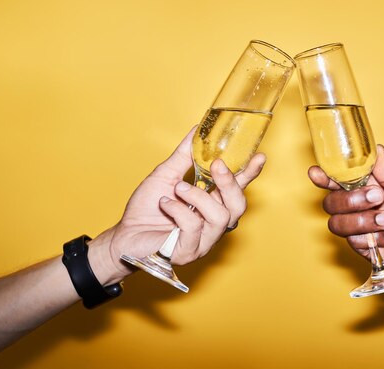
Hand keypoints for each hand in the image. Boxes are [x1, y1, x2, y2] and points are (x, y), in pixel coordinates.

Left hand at [89, 126, 265, 284]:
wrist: (124, 234)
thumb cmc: (146, 209)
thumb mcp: (166, 175)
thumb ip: (184, 156)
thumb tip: (196, 130)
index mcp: (212, 203)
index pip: (238, 189)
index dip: (250, 174)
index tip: (259, 157)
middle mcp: (213, 223)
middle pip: (238, 205)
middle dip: (230, 183)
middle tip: (216, 165)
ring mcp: (204, 240)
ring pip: (220, 217)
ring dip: (198, 197)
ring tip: (178, 189)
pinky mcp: (189, 252)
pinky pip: (194, 228)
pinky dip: (178, 211)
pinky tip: (165, 204)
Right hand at [308, 144, 383, 277]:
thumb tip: (376, 151)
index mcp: (369, 186)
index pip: (338, 179)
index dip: (324, 176)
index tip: (317, 174)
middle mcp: (360, 207)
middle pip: (330, 203)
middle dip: (349, 199)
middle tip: (378, 198)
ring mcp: (362, 229)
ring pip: (337, 224)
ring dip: (361, 221)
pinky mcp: (367, 249)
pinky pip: (355, 244)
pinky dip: (375, 239)